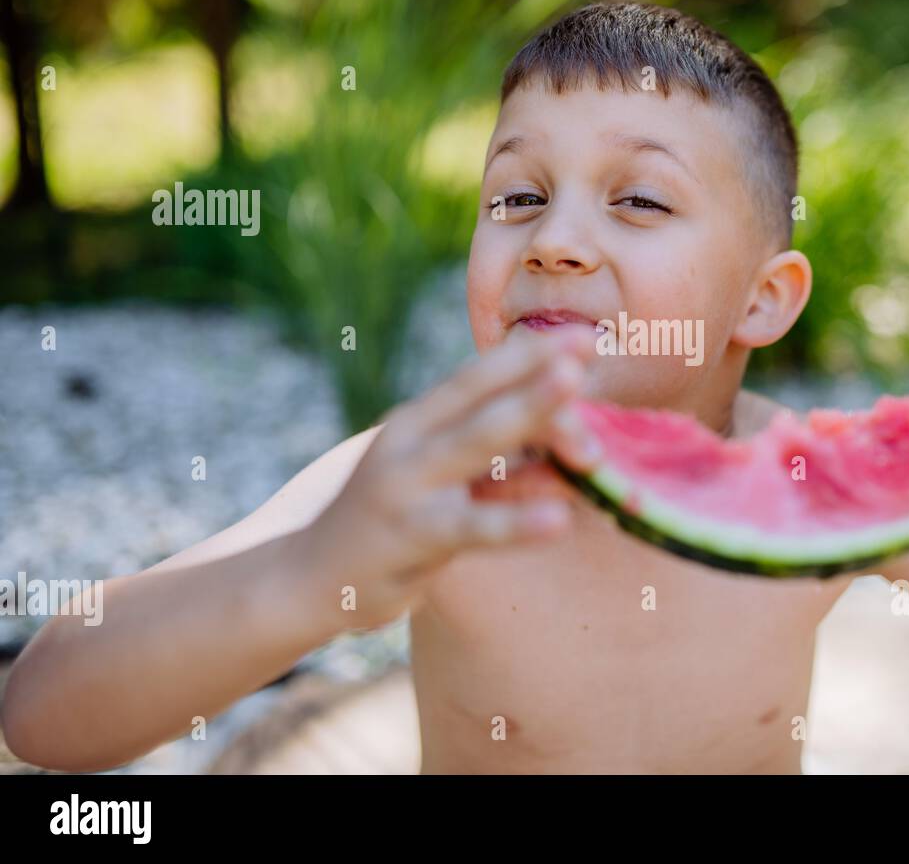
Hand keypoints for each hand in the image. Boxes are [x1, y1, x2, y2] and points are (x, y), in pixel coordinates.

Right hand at [305, 326, 599, 630]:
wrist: (314, 576)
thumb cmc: (397, 521)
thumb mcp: (448, 484)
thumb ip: (508, 468)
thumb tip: (580, 457)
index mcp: (420, 418)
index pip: (480, 376)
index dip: (532, 352)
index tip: (589, 335)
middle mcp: (410, 440)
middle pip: (483, 396)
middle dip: (537, 369)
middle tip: (591, 344)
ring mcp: (407, 485)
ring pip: (477, 443)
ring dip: (529, 414)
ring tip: (575, 396)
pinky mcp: (411, 536)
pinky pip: (472, 526)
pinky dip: (516, 522)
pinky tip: (558, 520)